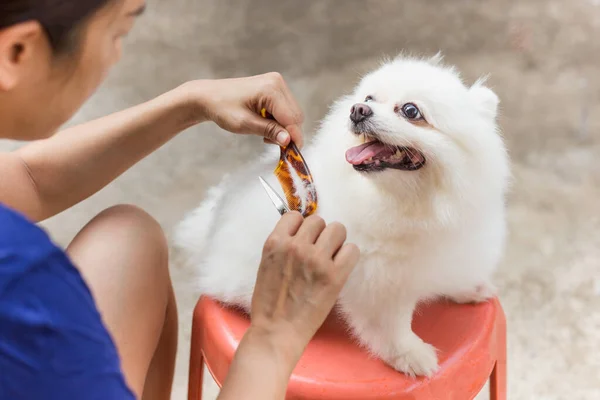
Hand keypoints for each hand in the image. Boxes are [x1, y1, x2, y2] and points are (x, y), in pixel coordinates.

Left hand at [179, 73, 304, 146]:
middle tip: (273, 144)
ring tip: (265, 134)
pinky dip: (279, 121)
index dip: (294, 136)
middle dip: (288, 132)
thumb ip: (269, 131)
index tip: (294, 152)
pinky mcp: (274, 87)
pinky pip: (285, 108)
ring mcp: (276, 83)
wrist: (208, 96)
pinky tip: (265, 125)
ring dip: (283, 127)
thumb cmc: (222, 108)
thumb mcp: (245, 124)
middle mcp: (277, 83)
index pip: (291, 117)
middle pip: (295, 115)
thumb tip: (288, 140)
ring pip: (292, 113)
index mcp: (271, 89)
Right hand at [249, 212, 359, 366]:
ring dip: (335, 242)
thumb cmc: (270, 303)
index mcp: (275, 243)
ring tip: (329, 258)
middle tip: (317, 252)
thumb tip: (302, 232)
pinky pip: (352, 250)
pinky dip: (348, 256)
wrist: (276, 332)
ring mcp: (316, 260)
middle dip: (319, 234)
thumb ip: (282, 246)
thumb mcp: (266, 265)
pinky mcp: (334, 275)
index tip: (303, 240)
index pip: (295, 215)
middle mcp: (296, 246)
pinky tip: (340, 267)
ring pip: (337, 229)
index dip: (301, 227)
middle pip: (318, 220)